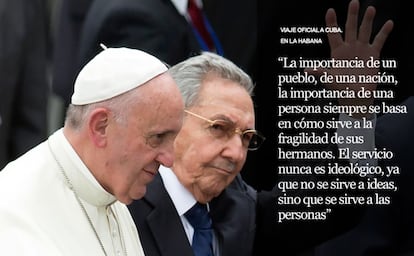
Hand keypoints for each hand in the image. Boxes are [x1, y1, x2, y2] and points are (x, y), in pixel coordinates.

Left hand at [315, 0, 393, 117]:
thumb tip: (306, 71)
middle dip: (352, 16)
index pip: (333, 34)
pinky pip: (379, 40)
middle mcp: (349, 47)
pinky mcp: (372, 54)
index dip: (331, 23)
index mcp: (337, 52)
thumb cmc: (340, 88)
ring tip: (370, 8)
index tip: (330, 10)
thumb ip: (319, 73)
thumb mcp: (329, 79)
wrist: (355, 96)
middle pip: (350, 28)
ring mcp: (361, 49)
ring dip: (367, 20)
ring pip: (364, 31)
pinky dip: (384, 32)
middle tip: (354, 2)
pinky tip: (389, 23)